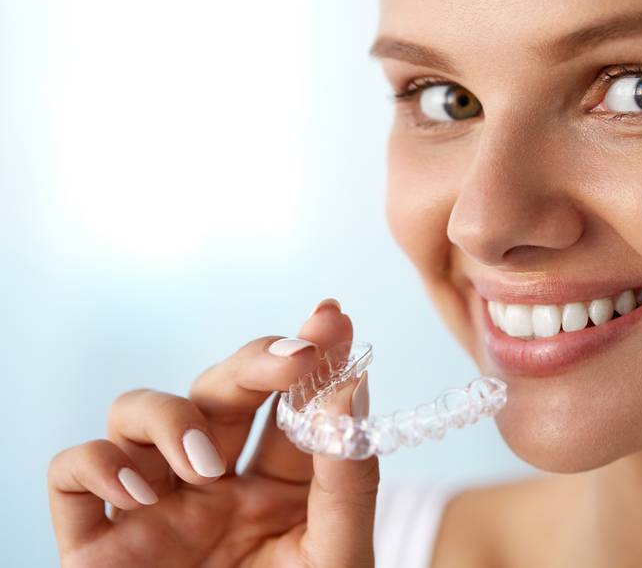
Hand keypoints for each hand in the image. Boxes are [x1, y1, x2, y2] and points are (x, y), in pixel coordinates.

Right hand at [47, 299, 378, 566]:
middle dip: (255, 361)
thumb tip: (353, 376)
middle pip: (219, 387)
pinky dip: (98, 464)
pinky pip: (72, 471)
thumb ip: (347, 469)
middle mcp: (214, 484)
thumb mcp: (339, 549)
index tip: (332, 314)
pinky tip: (142, 492)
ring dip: (173, 418)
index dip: (311, 352)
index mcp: (278, 484)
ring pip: (137, 408)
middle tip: (293, 357)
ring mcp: (153, 507)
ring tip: (207, 467)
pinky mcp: (97, 543)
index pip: (290, 400)